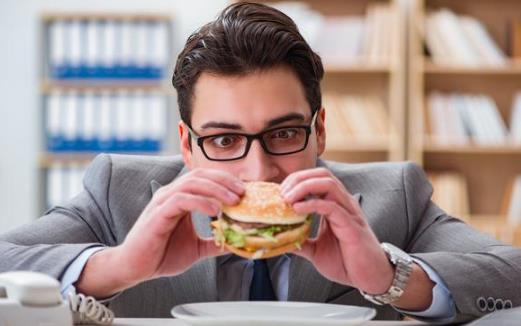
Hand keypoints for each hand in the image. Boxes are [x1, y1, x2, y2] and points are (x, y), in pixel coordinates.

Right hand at [76, 168, 243, 297]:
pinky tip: (214, 211)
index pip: (205, 178)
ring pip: (192, 183)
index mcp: (180, 197)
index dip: (226, 180)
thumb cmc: (161, 254)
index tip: (245, 190)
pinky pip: (181, 200)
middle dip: (225, 181)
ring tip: (233, 200)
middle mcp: (171, 194)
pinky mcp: (158, 214)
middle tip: (243, 192)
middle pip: (201, 175)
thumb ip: (214, 241)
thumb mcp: (196, 247)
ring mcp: (163, 202)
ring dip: (216, 189)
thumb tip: (236, 242)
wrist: (135, 268)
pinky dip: (200, 202)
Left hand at [281, 167, 393, 294]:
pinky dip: (312, 204)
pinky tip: (298, 209)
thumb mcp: (316, 251)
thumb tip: (281, 240)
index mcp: (335, 205)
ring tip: (287, 198)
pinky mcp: (351, 225)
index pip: (316, 179)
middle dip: (298, 178)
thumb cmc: (348, 262)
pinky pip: (332, 206)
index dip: (296, 180)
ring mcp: (348, 212)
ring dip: (304, 186)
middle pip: (321, 174)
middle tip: (281, 193)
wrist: (370, 278)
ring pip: (328, 184)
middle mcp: (343, 203)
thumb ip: (301, 242)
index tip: (279, 193)